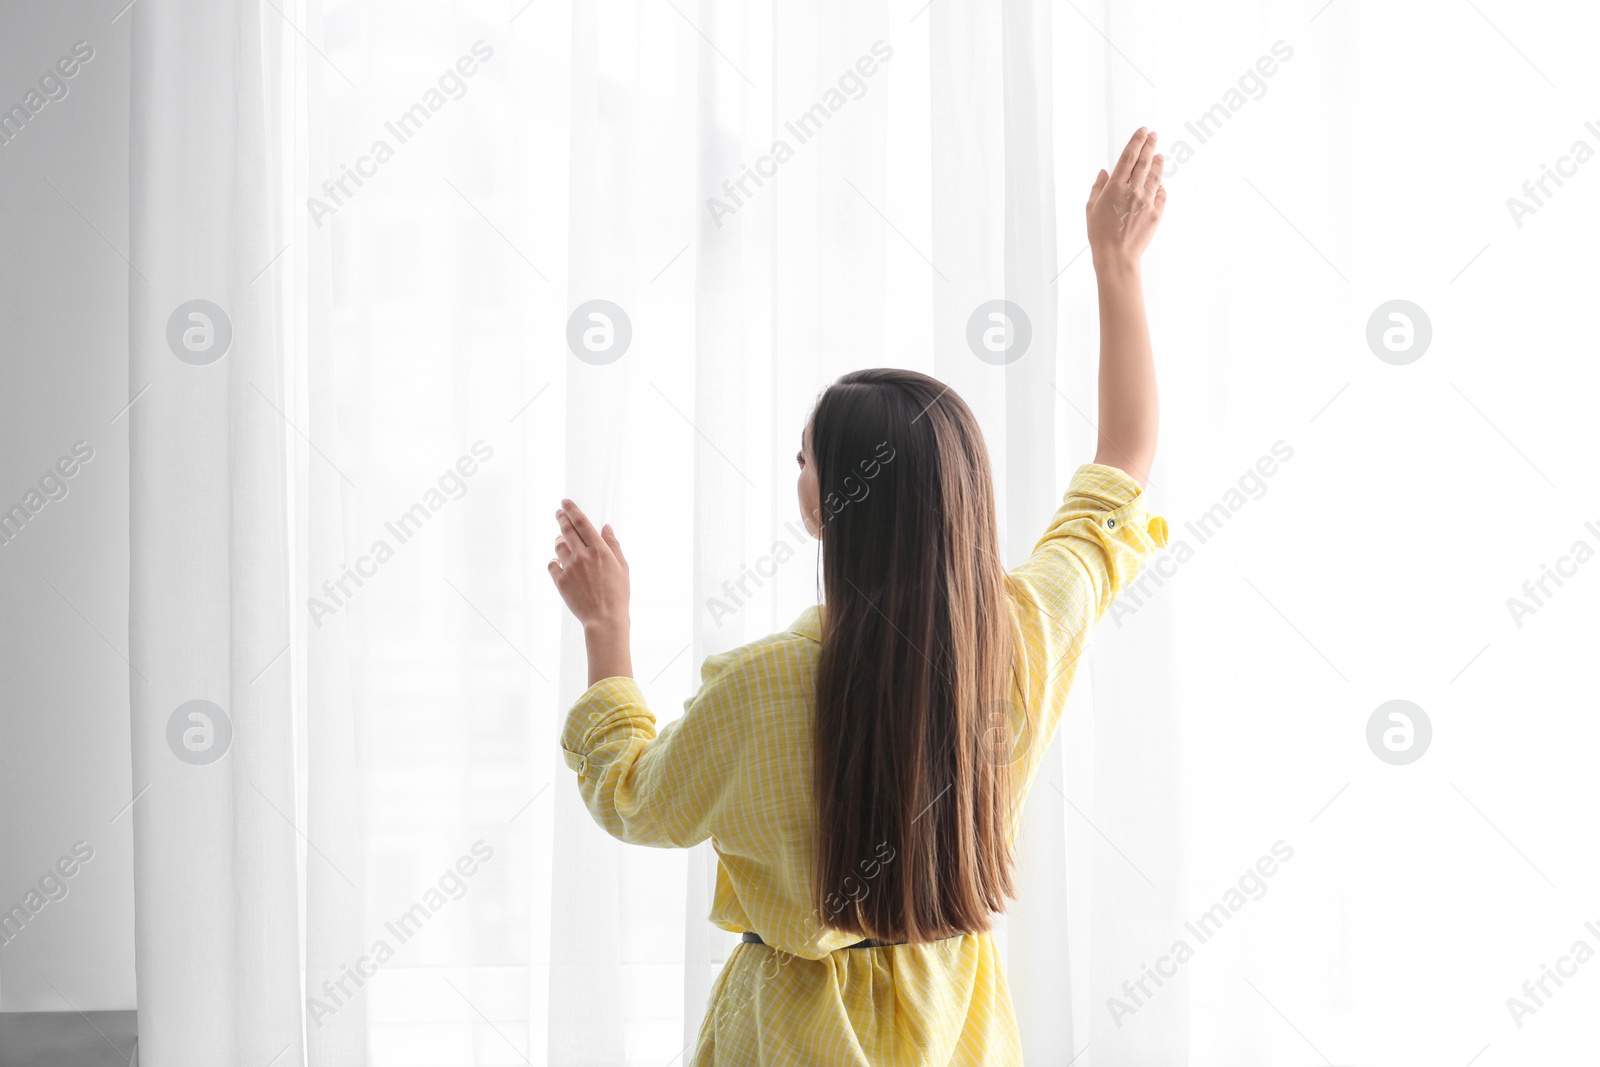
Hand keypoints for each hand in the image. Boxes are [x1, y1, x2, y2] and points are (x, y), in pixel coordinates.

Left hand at [547, 499, 629, 631]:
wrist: (604, 619)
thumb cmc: (618, 594)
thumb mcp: (622, 567)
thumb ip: (613, 545)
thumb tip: (606, 528)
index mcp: (600, 550)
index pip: (582, 523)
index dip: (572, 510)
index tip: (565, 503)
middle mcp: (583, 556)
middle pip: (566, 530)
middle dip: (561, 518)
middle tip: (558, 513)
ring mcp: (570, 568)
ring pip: (558, 546)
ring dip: (559, 540)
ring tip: (563, 541)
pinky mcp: (560, 581)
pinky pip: (552, 564)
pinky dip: (554, 561)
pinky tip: (560, 563)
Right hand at [1086, 127, 1165, 274]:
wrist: (1116, 256)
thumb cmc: (1100, 234)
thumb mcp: (1091, 208)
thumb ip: (1098, 187)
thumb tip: (1104, 172)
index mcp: (1115, 187)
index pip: (1128, 157)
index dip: (1136, 141)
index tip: (1143, 131)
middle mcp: (1133, 190)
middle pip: (1144, 161)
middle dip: (1149, 145)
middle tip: (1153, 135)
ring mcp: (1147, 201)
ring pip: (1156, 175)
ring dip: (1157, 163)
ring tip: (1159, 155)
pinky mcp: (1156, 213)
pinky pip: (1161, 194)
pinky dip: (1159, 187)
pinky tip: (1159, 184)